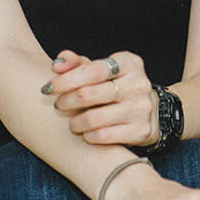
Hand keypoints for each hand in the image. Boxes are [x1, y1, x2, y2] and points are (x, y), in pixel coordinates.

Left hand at [44, 50, 158, 147]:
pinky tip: (87, 133)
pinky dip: (89, 136)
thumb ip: (77, 64)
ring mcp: (142, 108)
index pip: (91, 71)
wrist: (151, 112)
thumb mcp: (101, 71)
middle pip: (89, 94)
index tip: (48, 88)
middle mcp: (138, 83)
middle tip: (59, 105)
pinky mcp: (142, 130)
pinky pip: (105, 136)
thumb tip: (57, 65)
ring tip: (72, 123)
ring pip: (94, 118)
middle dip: (66, 101)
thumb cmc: (116, 87)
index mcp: (128, 63)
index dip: (65, 80)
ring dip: (75, 122)